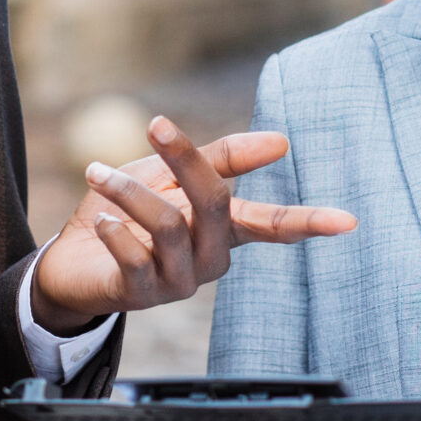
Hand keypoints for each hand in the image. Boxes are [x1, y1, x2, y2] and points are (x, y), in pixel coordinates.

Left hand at [28, 117, 356, 331]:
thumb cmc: (128, 211)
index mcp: (225, 230)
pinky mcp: (142, 295)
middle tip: (154, 125)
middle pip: (216, 204)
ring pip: (168, 226)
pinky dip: (115, 229)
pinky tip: (102, 221)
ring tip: (95, 172)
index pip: (274, 225)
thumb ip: (221, 158)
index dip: (310, 222)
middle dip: (184, 160)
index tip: (348, 221)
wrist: (72, 258)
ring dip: (129, 191)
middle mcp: (211, 259)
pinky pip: (135, 256)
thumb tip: (282, 142)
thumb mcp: (171, 174)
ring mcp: (179, 282)